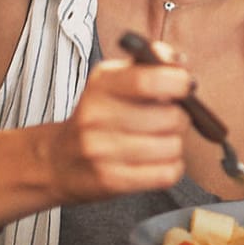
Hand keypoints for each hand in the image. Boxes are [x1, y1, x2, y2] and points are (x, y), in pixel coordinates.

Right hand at [46, 56, 191, 202]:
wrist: (59, 160)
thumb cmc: (98, 115)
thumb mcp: (115, 80)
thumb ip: (150, 63)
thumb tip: (181, 63)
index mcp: (101, 85)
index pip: (147, 81)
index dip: (178, 82)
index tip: (185, 86)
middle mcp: (96, 117)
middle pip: (169, 117)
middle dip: (180, 117)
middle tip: (168, 118)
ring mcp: (101, 152)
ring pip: (172, 147)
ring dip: (174, 144)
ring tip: (159, 140)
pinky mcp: (110, 181)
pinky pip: (165, 174)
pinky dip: (171, 167)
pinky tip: (156, 161)